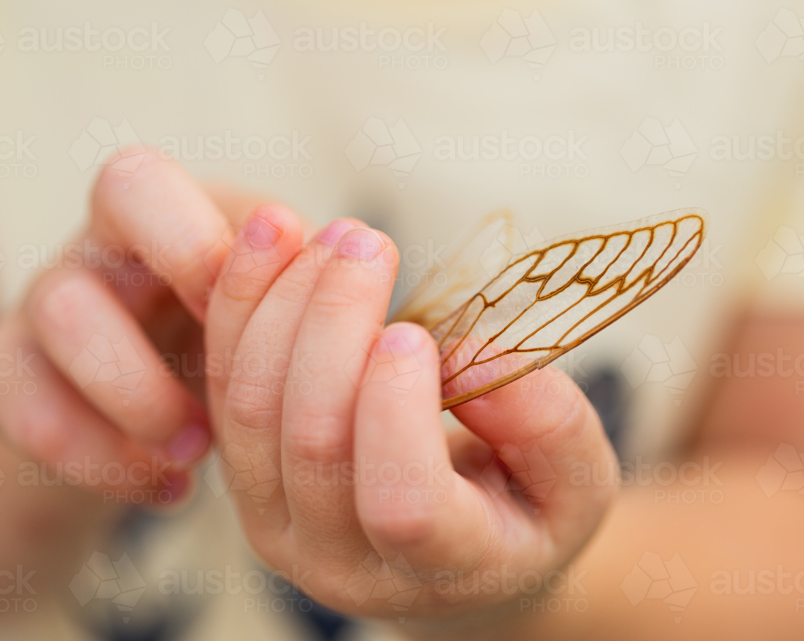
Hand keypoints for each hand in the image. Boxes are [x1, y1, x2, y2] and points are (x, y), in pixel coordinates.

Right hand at [0, 148, 283, 504]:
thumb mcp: (282, 313)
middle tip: (232, 355)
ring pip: (58, 312)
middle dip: (184, 271)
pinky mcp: (19, 377)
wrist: (160, 407)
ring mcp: (53, 303)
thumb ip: (310, 286)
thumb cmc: (239, 345)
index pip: (160, 179)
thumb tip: (368, 260)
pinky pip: (24, 407)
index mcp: (177, 213)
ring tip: (200, 449)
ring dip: (139, 392)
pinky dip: (102, 460)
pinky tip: (174, 488)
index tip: (270, 317)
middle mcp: (111, 241)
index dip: (203, 244)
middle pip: (112, 194)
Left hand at [204, 214, 618, 620]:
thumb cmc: (526, 509)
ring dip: (284, 303)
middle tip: (369, 243)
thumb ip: (548, 427)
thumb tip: (467, 358)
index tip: (417, 330)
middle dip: (335, 326)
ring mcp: (278, 520)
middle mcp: (340, 561)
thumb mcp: (578, 479)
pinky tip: (274, 235)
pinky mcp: (245, 473)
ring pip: (253, 407)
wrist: (454, 548)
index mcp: (442, 570)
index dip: (399, 416)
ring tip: (332, 234)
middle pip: (313, 442)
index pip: (401, 509)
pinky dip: (242, 303)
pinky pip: (225, 382)